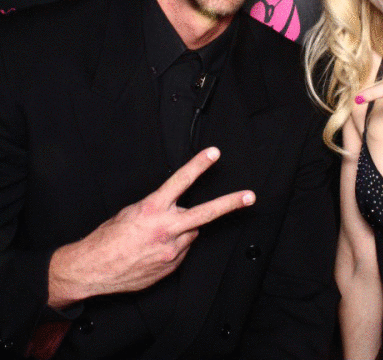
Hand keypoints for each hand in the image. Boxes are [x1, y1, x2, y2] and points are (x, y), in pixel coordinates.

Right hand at [48, 147, 254, 307]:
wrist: (92, 269)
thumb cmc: (107, 238)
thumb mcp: (131, 212)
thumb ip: (159, 209)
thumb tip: (177, 209)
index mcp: (152, 209)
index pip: (180, 181)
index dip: (199, 165)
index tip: (214, 153)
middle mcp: (165, 229)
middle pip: (205, 213)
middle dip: (230, 203)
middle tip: (250, 196)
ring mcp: (170, 250)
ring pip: (191, 233)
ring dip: (182, 231)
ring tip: (157, 236)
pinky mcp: (171, 267)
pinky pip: (182, 251)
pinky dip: (174, 248)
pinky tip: (155, 250)